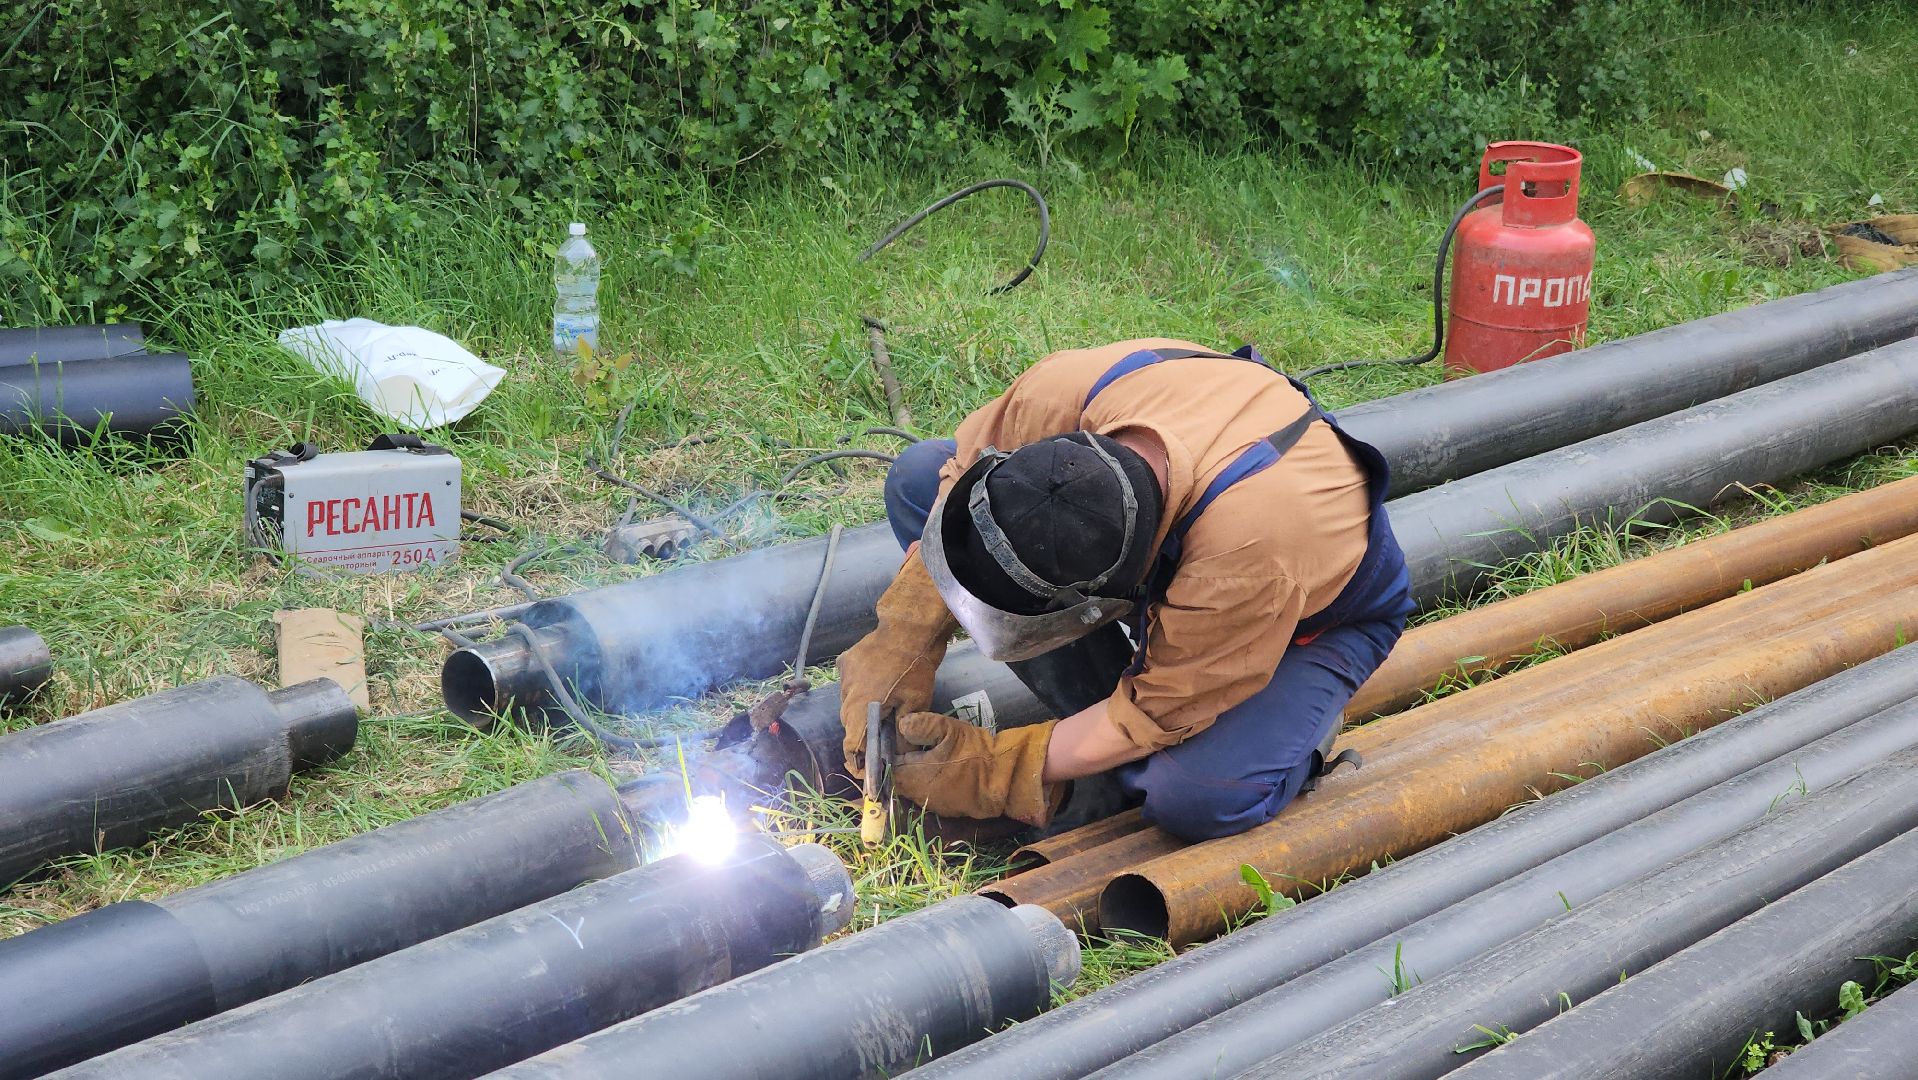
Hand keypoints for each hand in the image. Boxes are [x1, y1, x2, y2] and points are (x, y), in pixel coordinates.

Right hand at [840, 552, 957, 777]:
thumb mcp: (916, 706)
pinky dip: (859, 689)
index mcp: (861, 709)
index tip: (863, 769)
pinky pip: (849, 683)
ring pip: (848, 704)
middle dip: (862, 735)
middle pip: (849, 725)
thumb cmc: (914, 670)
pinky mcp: (845, 662)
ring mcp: (844, 677)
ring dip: (860, 711)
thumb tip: (900, 757)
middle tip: (879, 739)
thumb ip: (905, 734)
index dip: (856, 760)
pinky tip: (875, 686)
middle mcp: (846, 696)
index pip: (850, 745)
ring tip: (879, 709)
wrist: (908, 629)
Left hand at [890, 712, 1060, 826]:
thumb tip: (900, 724)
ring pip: (912, 789)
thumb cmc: (975, 753)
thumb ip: (922, 725)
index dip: (887, 755)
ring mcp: (932, 805)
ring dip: (914, 775)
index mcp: (914, 776)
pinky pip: (927, 795)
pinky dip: (928, 784)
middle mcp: (918, 795)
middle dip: (900, 765)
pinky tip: (939, 770)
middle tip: (911, 747)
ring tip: (925, 757)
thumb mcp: (949, 730)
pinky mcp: (946, 810)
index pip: (886, 768)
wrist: (1004, 778)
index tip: (893, 741)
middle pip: (898, 781)